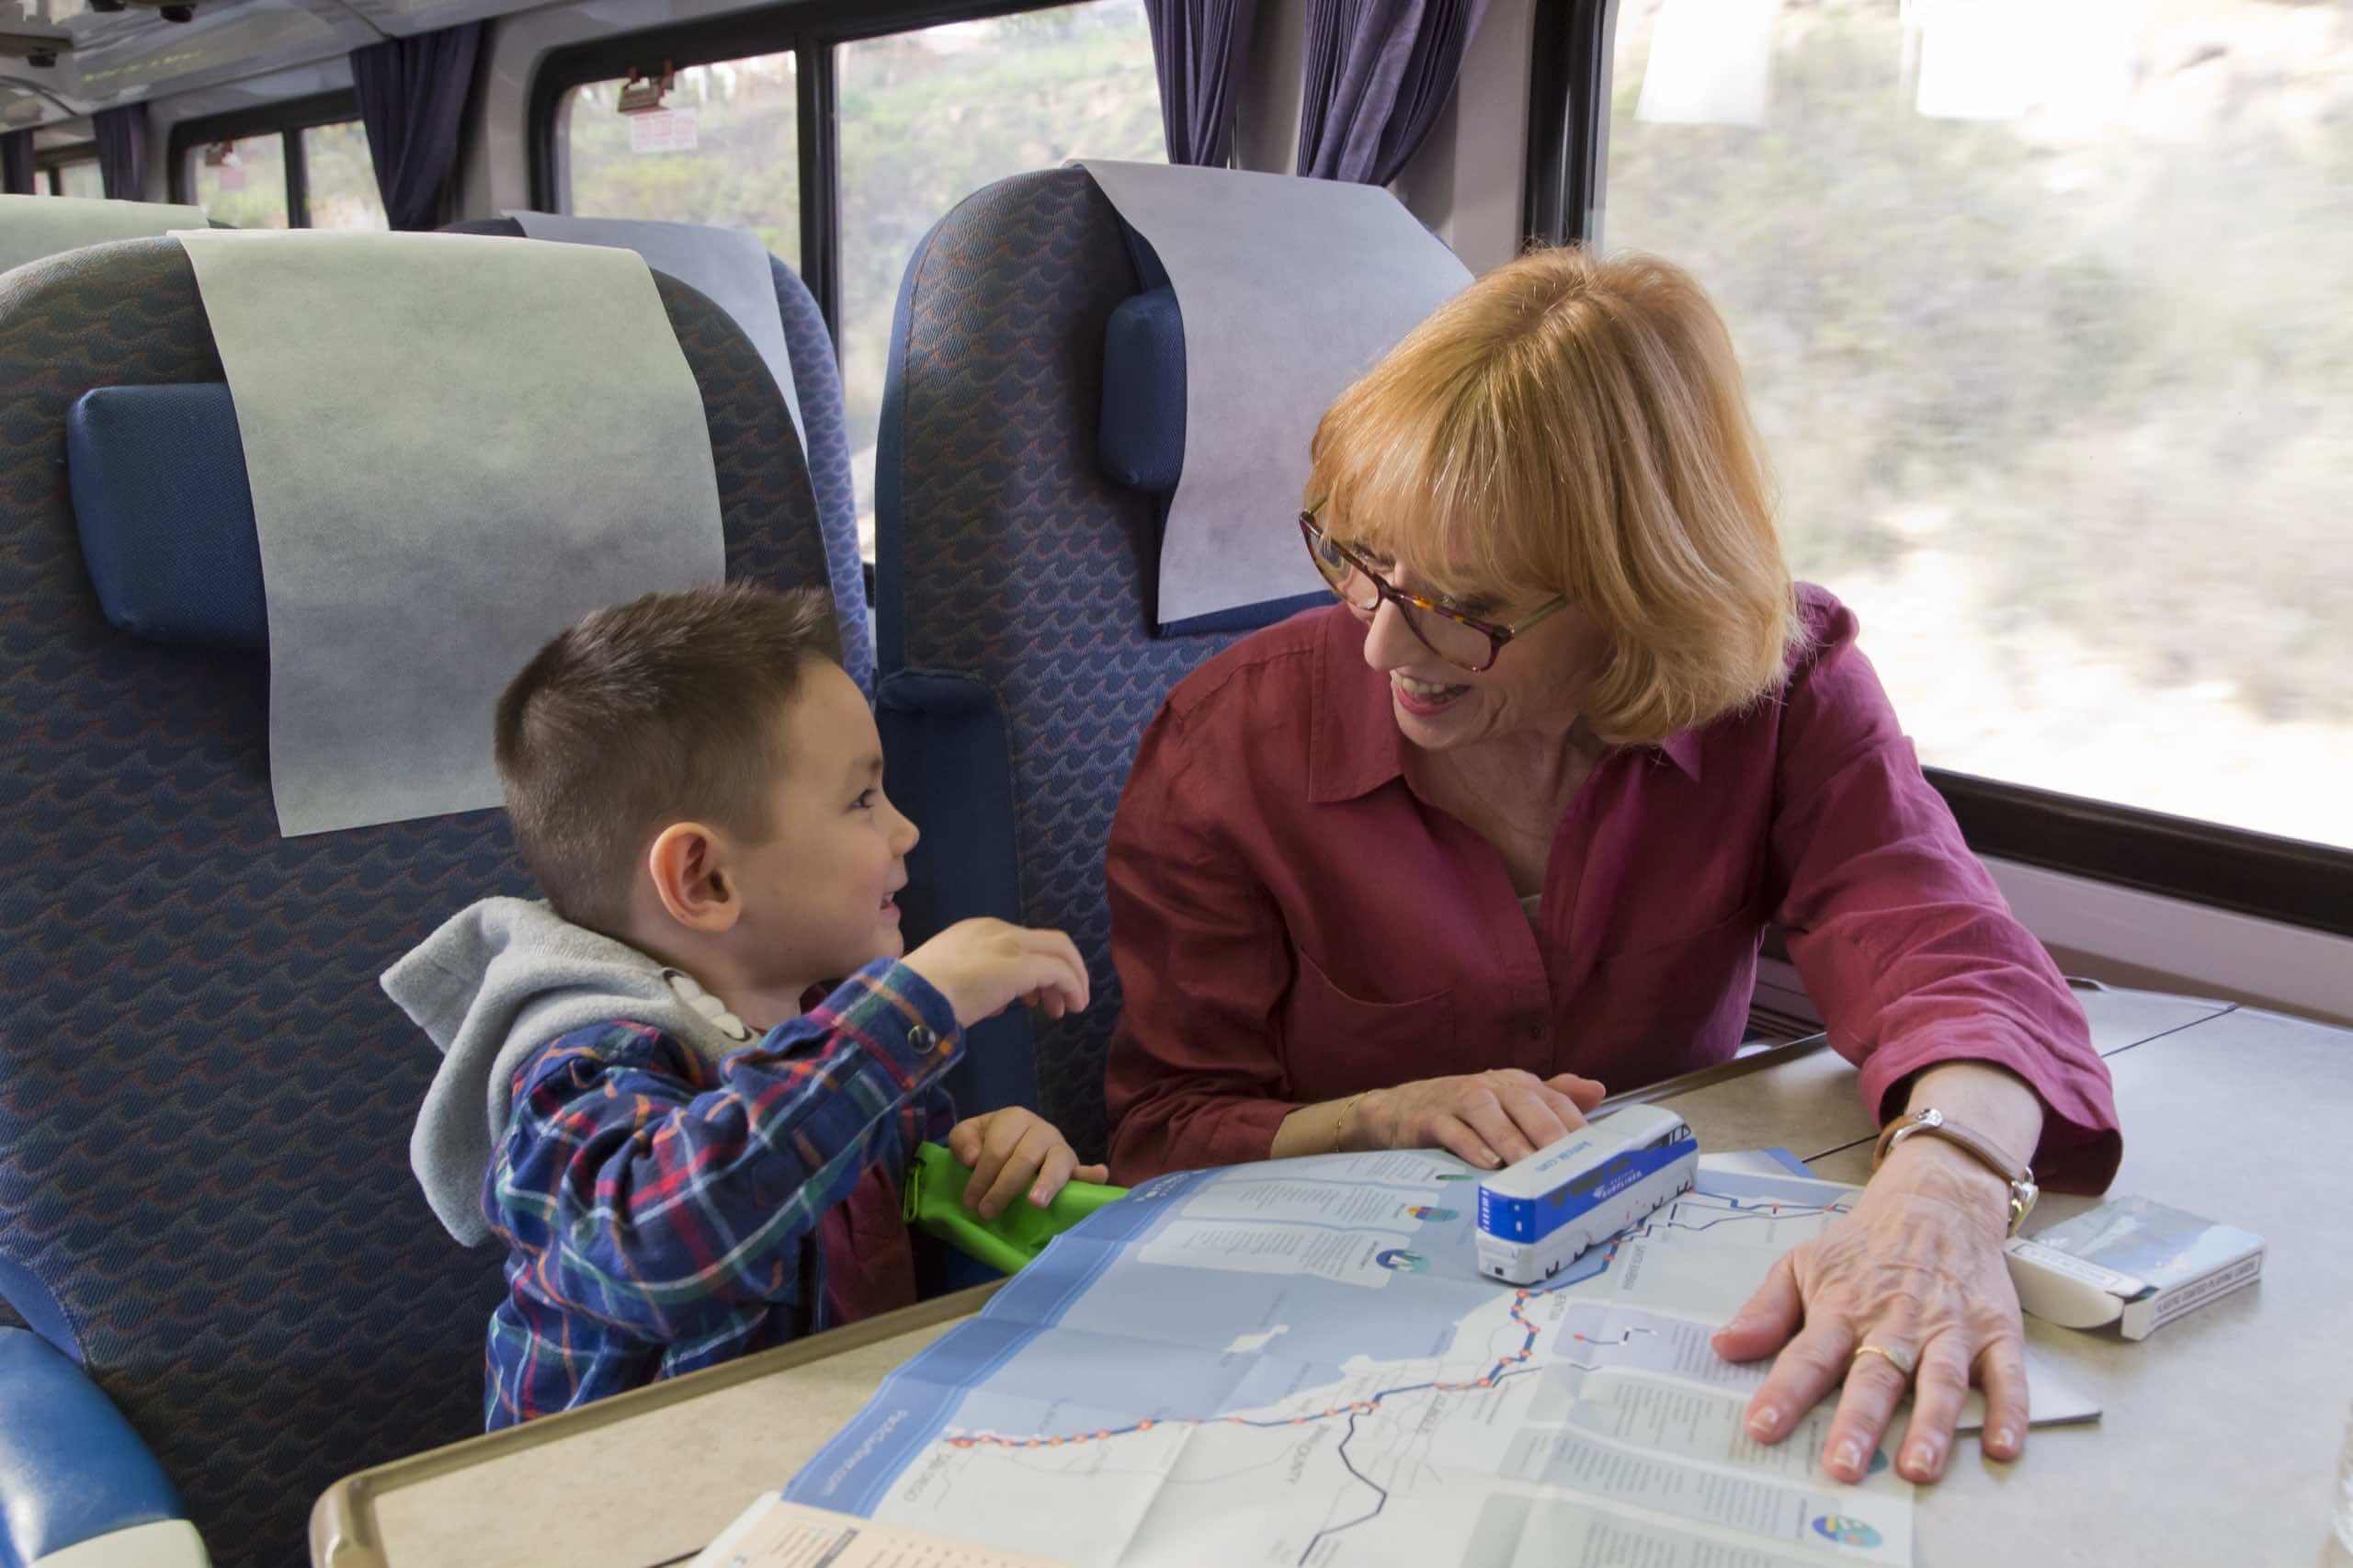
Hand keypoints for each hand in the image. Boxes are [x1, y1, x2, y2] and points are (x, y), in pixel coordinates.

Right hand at [902, 918, 1089, 1028]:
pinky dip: (1073, 987)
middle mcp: (997, 929)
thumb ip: (977, 983)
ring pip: (1060, 951)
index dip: (1033, 969)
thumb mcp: (949, 977)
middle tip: (1058, 1003)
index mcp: (977, 929)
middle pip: (1048, 941)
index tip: (1030, 998)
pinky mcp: (1021, 965)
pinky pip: (1060, 971)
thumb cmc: (920, 994)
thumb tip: (997, 1003)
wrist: (910, 998)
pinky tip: (1073, 1006)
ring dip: (1070, 980)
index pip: (1019, 941)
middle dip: (1062, 971)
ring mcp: (1010, 944)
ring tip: (1066, 1009)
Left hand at [948, 1108, 1108, 1218]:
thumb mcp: (968, 1134)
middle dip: (1004, 1188)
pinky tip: (1100, 1176)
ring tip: (1035, 1203)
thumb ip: (963, 1140)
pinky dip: (1092, 1175)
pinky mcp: (1074, 1166)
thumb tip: (973, 1159)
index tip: (970, 1202)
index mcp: (1015, 1118)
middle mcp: (1041, 1129)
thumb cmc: (988, 1141)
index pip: (998, 1148)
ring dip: (1047, 1182)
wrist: (1013, 1138)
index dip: (981, 1176)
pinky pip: (1085, 1170)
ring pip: (1057, 1162)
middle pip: (1024, 1158)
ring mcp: (1060, 1147)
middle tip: (987, 1212)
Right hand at [1359, 1069, 1606, 1167]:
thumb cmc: (1463, 1113)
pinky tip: (1485, 1163)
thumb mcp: (1508, 1104)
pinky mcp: (1428, 1117)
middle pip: (1524, 1103)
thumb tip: (1598, 1090)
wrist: (1398, 1110)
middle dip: (1548, 1131)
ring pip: (1488, 1113)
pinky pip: (1451, 1129)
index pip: (1553, 1099)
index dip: (1575, 1124)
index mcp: (1515, 1085)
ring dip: (1510, 1138)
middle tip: (1568, 1160)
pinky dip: (1468, 1144)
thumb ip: (1551, 1098)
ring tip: (1529, 1165)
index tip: (1597, 1152)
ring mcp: (1457, 1099)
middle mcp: (1490, 1087)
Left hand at [1710, 1136, 2029, 1484]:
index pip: (1808, 1356)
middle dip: (1859, 1421)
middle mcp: (1896, 1322)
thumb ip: (1766, 1311)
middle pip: (1875, 1376)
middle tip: (1843, 1466)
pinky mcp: (1996, 1332)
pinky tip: (2002, 1447)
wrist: (1936, 1202)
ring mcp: (1949, 1329)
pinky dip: (2010, 1412)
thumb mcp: (1803, 1264)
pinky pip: (2007, 1377)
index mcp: (1842, 1308)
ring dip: (1931, 1426)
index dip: (1784, 1392)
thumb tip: (1722, 1345)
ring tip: (1918, 1468)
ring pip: (1941, 1381)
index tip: (1761, 1428)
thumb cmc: (1863, 1247)